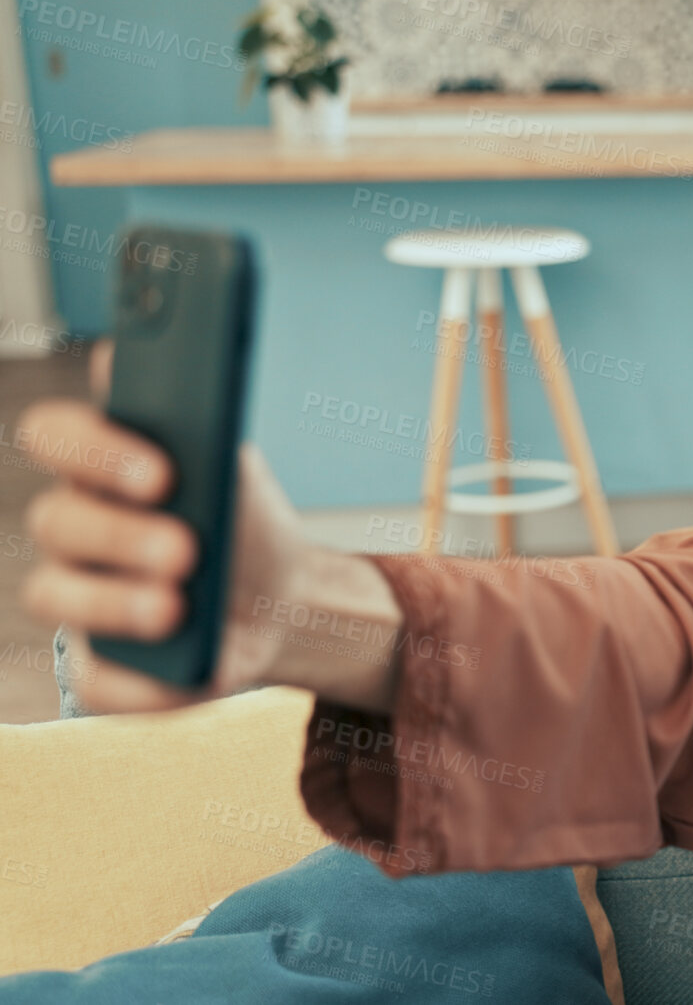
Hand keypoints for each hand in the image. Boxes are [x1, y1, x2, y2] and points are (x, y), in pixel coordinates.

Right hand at [18, 341, 315, 712]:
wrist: (283, 599)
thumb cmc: (243, 521)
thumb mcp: (236, 467)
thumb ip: (197, 422)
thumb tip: (148, 366)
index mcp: (95, 467)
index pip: (54, 435)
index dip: (93, 450)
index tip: (162, 472)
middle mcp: (72, 529)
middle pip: (55, 521)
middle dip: (119, 534)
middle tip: (185, 547)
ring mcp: (77, 598)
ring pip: (54, 597)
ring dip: (114, 603)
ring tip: (177, 607)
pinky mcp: (100, 667)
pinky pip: (98, 682)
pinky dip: (141, 682)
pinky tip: (185, 668)